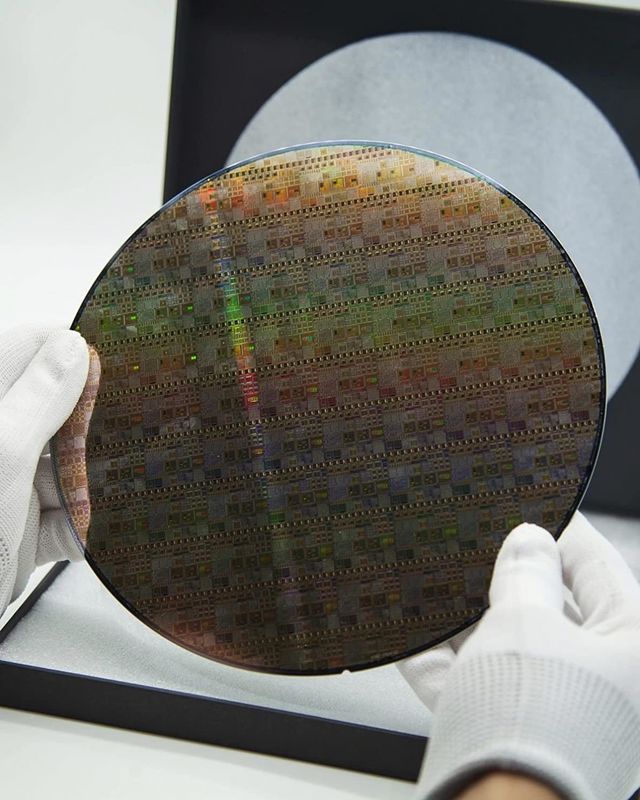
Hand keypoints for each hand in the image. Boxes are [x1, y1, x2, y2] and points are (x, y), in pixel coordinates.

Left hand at [0, 327, 88, 613]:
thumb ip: (36, 399)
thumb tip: (74, 347)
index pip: (31, 347)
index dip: (75, 352)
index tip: (116, 368)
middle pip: (56, 408)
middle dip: (91, 425)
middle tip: (126, 430)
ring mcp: (5, 484)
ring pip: (65, 462)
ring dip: (90, 480)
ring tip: (115, 484)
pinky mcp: (19, 527)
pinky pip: (62, 513)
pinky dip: (79, 523)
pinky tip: (88, 530)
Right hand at [401, 513, 639, 799]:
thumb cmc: (535, 723)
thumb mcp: (526, 624)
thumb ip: (525, 572)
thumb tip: (529, 540)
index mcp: (628, 644)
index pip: (597, 565)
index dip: (560, 527)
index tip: (532, 503)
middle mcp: (601, 677)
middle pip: (549, 605)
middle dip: (506, 575)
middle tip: (477, 541)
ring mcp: (556, 707)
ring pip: (509, 644)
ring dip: (468, 617)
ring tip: (435, 583)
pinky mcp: (515, 732)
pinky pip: (479, 683)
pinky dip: (445, 661)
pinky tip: (409, 636)